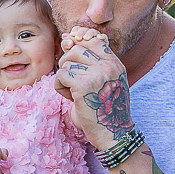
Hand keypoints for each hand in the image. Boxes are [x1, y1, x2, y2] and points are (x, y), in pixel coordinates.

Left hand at [54, 26, 133, 147]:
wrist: (113, 134)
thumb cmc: (106, 109)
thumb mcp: (108, 82)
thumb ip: (93, 63)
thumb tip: (67, 39)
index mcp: (115, 64)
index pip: (92, 41)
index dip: (78, 47)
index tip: (73, 61)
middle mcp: (108, 66)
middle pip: (76, 49)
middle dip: (67, 63)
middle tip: (70, 79)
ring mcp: (97, 75)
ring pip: (67, 63)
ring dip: (64, 78)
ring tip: (73, 92)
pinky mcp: (83, 86)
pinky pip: (61, 75)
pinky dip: (60, 86)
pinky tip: (69, 97)